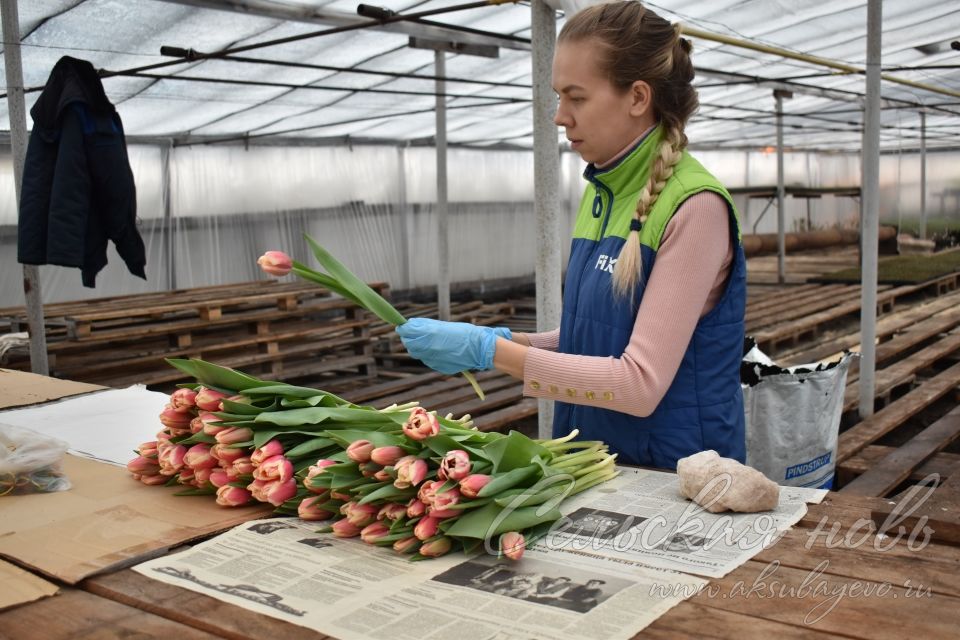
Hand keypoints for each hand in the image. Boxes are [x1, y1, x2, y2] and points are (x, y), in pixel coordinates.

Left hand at [395, 318, 511, 373]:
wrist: (479, 348)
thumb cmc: (463, 333)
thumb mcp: (443, 326)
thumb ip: (425, 327)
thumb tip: (410, 326)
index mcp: (430, 333)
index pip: (407, 331)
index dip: (403, 329)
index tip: (402, 326)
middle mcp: (429, 347)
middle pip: (409, 344)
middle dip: (408, 338)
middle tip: (411, 334)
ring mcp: (433, 358)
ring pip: (416, 353)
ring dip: (417, 347)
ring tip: (425, 341)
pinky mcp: (438, 366)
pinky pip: (427, 360)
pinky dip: (427, 355)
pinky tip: (437, 349)